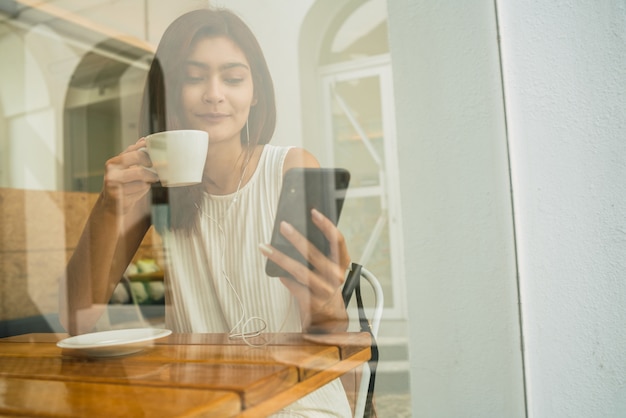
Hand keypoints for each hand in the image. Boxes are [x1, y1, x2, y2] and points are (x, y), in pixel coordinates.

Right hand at [102, 138, 158, 214]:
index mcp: (113, 162)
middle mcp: (112, 172)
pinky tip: (138, 191)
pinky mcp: (119, 197)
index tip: (155, 155)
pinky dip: (144, 189)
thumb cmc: (121, 184)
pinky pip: (140, 189)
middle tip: (156, 171)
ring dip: (148, 181)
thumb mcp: (125, 168)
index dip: (147, 151)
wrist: (110, 205)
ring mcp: (114, 185)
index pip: (133, 151)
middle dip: (151, 166)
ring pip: (142, 178)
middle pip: (139, 162)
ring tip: (147, 182)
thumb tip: (144, 139)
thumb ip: (134, 154)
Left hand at [260, 208, 350, 332]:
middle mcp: (335, 277)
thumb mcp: (330, 268)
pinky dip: (284, 277)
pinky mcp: (312, 302)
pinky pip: (293, 286)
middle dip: (297, 238)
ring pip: (299, 270)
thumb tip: (296, 231)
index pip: (337, 240)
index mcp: (343, 264)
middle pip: (314, 254)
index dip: (326, 225)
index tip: (313, 212)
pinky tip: (274, 270)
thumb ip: (319, 252)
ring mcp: (324, 291)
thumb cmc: (327, 286)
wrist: (330, 318)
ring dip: (280, 257)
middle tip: (283, 226)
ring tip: (265, 247)